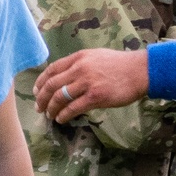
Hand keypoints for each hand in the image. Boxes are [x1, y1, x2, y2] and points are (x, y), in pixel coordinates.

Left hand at [33, 48, 147, 122]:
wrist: (139, 71)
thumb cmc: (120, 65)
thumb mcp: (97, 56)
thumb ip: (81, 63)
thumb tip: (66, 76)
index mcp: (80, 57)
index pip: (52, 69)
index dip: (41, 81)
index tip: (36, 91)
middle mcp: (80, 68)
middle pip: (52, 84)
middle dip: (42, 98)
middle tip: (39, 107)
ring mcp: (87, 82)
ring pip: (59, 97)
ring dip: (51, 108)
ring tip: (50, 115)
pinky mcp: (95, 96)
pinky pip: (73, 108)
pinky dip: (64, 115)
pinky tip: (62, 119)